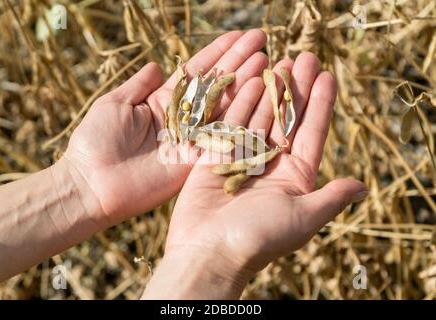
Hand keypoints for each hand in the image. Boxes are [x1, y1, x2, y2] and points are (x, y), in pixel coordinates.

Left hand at [61, 30, 267, 224]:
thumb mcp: (115, 103)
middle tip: (262, 40)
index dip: (217, 53)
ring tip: (266, 60)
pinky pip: (223, 136)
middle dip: (239, 62)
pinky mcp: (198, 161)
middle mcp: (183, 119)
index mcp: (163, 102)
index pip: (196, 72)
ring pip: (225, 107)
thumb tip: (158, 64)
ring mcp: (193, 140)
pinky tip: (259, 96)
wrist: (92, 184)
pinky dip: (241, 116)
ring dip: (246, 84)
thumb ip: (139, 84)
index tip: (238, 36)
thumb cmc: (96, 141)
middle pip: (217, 86)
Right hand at [151, 52, 366, 298]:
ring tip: (279, 62)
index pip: (312, 132)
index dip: (321, 104)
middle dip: (297, 88)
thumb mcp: (303, 218)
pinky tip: (252, 81)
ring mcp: (243, 158)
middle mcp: (271, 164)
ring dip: (271, 89)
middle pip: (287, 118)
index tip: (329, 75)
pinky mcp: (216, 156)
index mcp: (294, 178)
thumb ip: (332, 198)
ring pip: (260, 116)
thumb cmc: (259, 238)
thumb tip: (363, 187)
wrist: (209, 251)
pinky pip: (232, 124)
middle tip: (304, 57)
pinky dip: (242, 103)